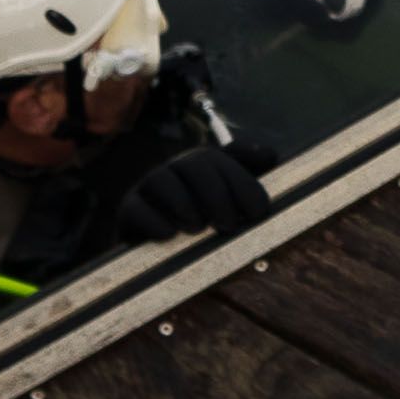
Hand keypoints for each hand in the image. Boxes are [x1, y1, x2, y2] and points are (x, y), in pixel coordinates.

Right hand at [102, 140, 274, 245]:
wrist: (153, 242)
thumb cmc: (200, 217)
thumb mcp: (227, 195)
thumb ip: (247, 173)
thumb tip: (271, 155)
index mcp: (204, 162)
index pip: (225, 159)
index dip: (244, 182)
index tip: (259, 212)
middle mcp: (176, 168)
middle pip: (195, 165)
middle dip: (217, 194)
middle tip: (230, 225)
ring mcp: (150, 186)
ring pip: (162, 180)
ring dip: (183, 203)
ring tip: (198, 228)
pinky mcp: (128, 208)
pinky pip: (136, 207)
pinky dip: (152, 220)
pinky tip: (168, 234)